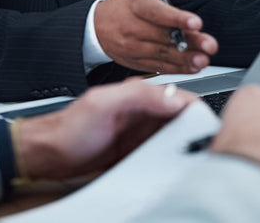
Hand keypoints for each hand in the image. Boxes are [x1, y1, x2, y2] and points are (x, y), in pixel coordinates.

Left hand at [15, 79, 195, 179]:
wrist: (50, 154)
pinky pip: (164, 152)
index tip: (209, 127)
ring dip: (188, 144)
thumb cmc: (70, 128)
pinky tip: (177, 167)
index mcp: (139, 92)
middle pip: (183, 117)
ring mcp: (142, 130)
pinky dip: (173, 158)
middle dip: (198, 129)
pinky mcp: (138, 149)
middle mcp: (144, 110)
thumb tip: (173, 98)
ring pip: (177, 135)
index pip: (180, 96)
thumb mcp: (103, 104)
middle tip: (207, 147)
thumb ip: (138, 95)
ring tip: (197, 158)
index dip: (198, 109)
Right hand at [94, 0, 217, 74]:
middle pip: (164, 36)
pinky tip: (192, 67)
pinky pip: (158, 67)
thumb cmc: (125, 5)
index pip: (157, 12)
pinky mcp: (136, 62)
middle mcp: (133, 27)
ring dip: (185, 59)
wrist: (97, 27)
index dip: (177, 18)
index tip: (196, 22)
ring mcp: (133, 47)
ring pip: (163, 54)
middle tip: (209, 44)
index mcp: (136, 4)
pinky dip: (177, 69)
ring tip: (203, 60)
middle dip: (189, 42)